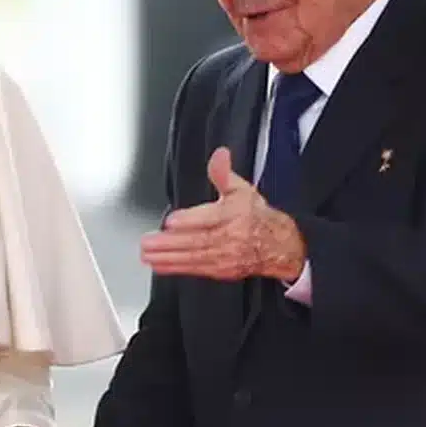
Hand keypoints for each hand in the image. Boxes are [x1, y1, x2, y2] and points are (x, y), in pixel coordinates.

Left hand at [140, 147, 305, 281]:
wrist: (278, 245)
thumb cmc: (256, 216)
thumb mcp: (241, 189)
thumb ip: (223, 173)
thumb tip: (219, 156)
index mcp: (234, 215)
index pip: (210, 218)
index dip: (190, 220)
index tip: (170, 221)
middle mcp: (229, 238)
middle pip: (197, 241)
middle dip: (169, 244)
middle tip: (148, 242)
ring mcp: (224, 257)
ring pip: (193, 258)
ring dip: (167, 257)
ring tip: (147, 255)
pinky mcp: (220, 271)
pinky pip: (195, 270)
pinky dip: (175, 268)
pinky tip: (159, 265)